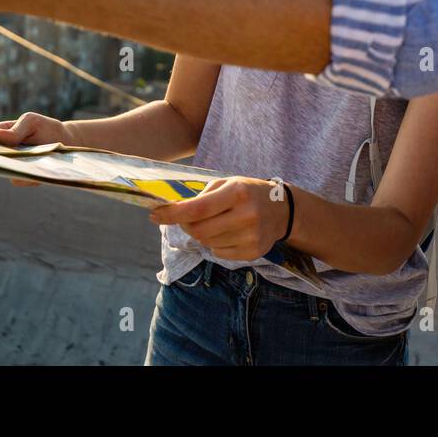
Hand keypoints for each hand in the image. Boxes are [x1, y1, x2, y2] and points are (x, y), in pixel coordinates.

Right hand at [0, 112, 70, 186]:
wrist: (66, 142)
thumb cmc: (44, 128)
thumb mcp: (31, 122)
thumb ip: (14, 130)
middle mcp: (1, 153)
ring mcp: (11, 166)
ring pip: (1, 170)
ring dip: (8, 166)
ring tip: (20, 159)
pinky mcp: (23, 178)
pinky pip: (17, 179)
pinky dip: (24, 175)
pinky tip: (32, 169)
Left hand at [149, 177, 289, 260]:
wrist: (283, 210)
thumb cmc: (249, 192)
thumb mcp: (228, 183)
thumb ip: (202, 196)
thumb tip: (173, 211)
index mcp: (237, 193)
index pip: (197, 209)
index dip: (172, 214)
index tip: (154, 215)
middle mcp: (246, 215)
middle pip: (198, 231)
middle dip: (185, 225)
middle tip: (186, 219)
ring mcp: (250, 237)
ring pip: (207, 243)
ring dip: (202, 234)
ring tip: (217, 222)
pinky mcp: (253, 252)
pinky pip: (219, 253)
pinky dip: (216, 244)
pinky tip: (229, 232)